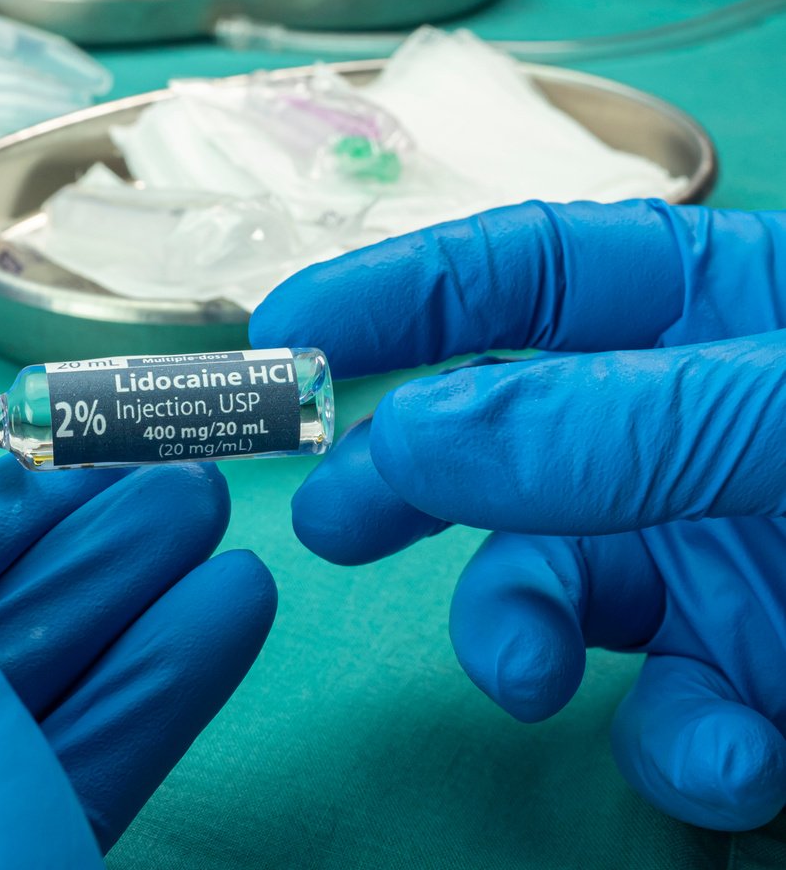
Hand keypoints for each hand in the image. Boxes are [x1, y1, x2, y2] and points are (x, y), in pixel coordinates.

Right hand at [252, 200, 785, 830]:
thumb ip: (615, 426)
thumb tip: (416, 436)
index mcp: (721, 317)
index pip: (524, 278)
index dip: (399, 294)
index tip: (292, 337)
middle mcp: (702, 432)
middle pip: (506, 436)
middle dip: (413, 479)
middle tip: (333, 519)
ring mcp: (728, 559)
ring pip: (563, 591)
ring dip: (524, 635)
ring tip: (522, 673)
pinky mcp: (766, 678)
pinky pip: (671, 708)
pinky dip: (679, 743)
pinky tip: (734, 752)